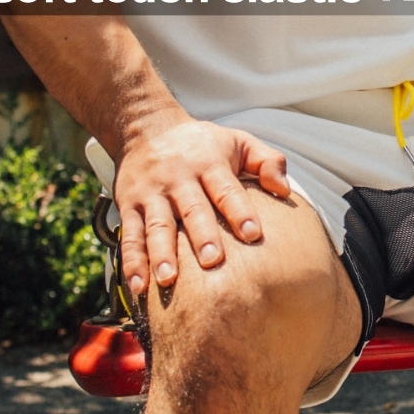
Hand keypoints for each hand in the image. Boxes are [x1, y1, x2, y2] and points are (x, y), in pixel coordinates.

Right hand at [113, 110, 291, 295]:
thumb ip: (267, 162)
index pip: (226, 189)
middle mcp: (179, 178)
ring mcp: (152, 193)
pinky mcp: (128, 205)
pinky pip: (129, 235)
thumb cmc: (204, 143)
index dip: (240, 211)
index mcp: (209, 163)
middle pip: (192, 209)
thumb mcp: (238, 141)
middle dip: (202, 235)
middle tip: (212, 261)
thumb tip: (285, 190)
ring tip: (169, 280)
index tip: (253, 235)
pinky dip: (132, 262)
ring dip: (161, 253)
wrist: (147, 127)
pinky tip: (138, 286)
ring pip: (157, 225)